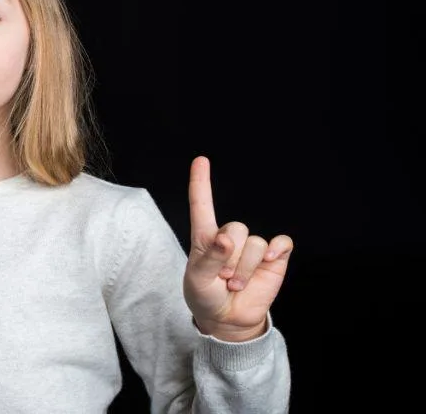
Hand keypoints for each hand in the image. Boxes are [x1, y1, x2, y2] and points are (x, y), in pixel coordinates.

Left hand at [183, 156, 293, 341]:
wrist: (227, 319)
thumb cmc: (206, 295)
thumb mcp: (197, 279)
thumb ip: (210, 258)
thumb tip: (227, 238)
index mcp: (206, 237)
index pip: (202, 205)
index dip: (201, 182)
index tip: (200, 160)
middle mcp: (231, 237)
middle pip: (236, 228)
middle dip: (230, 258)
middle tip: (223, 278)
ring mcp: (254, 247)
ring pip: (255, 244)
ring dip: (245, 269)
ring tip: (236, 283)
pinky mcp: (275, 258)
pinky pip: (282, 244)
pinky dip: (278, 251)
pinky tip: (271, 262)